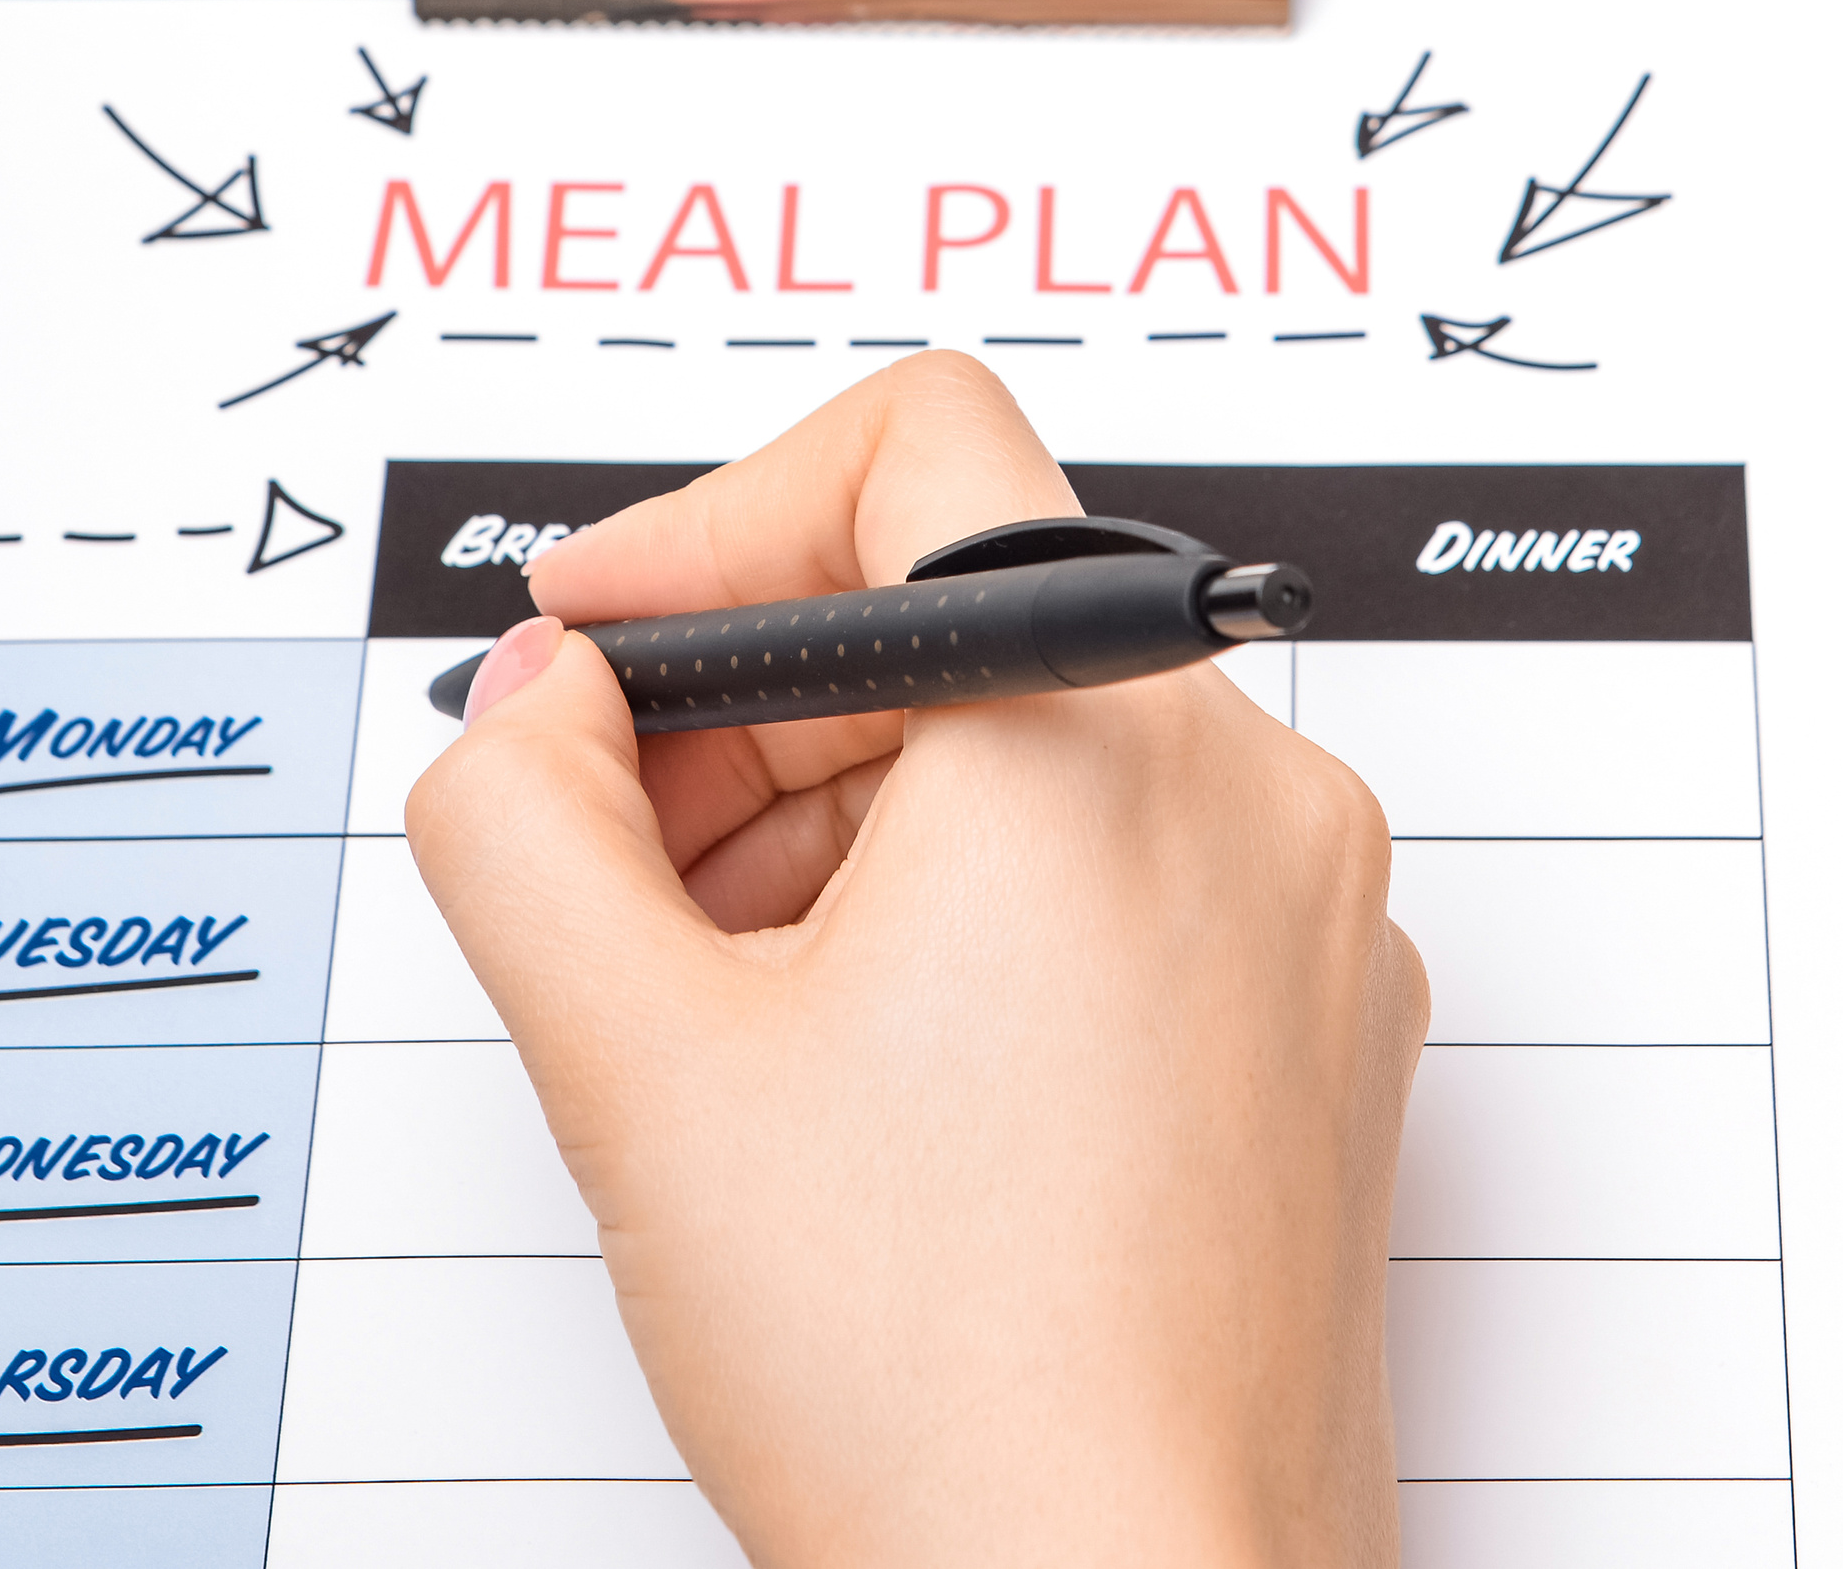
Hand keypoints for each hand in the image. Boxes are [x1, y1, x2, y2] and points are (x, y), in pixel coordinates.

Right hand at [407, 354, 1428, 1568]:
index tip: (607, 643)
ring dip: (844, 835)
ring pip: (1039, 766)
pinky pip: (1125, 891)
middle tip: (607, 859)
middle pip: (966, 620)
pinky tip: (854, 1091)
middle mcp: (1253, 798)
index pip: (914, 452)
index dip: (714, 522)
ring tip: (719, 1018)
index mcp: (1104, 739)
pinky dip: (970, 929)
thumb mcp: (636, 1060)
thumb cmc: (939, 1391)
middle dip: (751, 720)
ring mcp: (1309, 932)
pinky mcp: (1318, 1051)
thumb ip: (524, 819)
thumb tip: (535, 709)